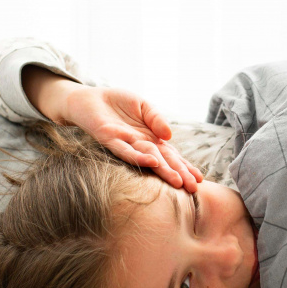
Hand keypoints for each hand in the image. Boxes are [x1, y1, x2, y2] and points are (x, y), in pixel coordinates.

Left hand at [63, 86, 204, 192]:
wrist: (87, 98)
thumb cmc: (116, 103)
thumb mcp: (143, 106)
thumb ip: (156, 118)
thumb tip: (169, 135)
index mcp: (150, 139)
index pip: (171, 155)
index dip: (185, 166)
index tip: (199, 179)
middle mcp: (139, 145)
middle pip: (163, 161)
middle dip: (178, 174)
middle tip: (193, 188)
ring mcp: (125, 144)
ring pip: (148, 159)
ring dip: (163, 171)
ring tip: (178, 182)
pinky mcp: (108, 139)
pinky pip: (125, 150)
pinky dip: (139, 157)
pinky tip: (152, 162)